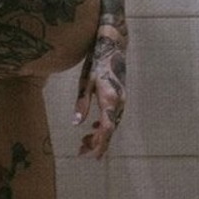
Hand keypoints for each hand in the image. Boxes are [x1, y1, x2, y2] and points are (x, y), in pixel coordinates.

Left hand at [73, 30, 126, 157]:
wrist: (113, 45)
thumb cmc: (97, 61)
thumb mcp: (85, 82)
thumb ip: (82, 103)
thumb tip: (76, 124)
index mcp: (109, 98)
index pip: (106, 128)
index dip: (98, 143)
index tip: (88, 154)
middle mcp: (119, 101)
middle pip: (110, 129)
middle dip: (97, 143)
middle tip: (81, 151)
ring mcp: (122, 99)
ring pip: (112, 124)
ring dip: (99, 135)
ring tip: (84, 142)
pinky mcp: (120, 96)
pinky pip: (114, 116)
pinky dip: (104, 125)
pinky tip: (93, 126)